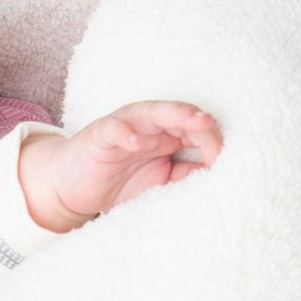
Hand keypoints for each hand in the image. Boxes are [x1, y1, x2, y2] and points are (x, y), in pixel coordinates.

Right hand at [19, 101, 222, 233]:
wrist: (74, 188)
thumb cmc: (120, 183)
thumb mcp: (161, 184)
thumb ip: (188, 175)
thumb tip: (223, 176)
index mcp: (168, 135)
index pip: (197, 131)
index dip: (213, 143)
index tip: (226, 163)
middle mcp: (150, 126)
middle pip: (180, 116)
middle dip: (200, 124)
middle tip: (216, 133)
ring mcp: (126, 127)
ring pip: (152, 112)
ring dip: (174, 114)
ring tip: (193, 120)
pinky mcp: (100, 134)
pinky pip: (115, 128)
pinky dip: (126, 133)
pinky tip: (137, 142)